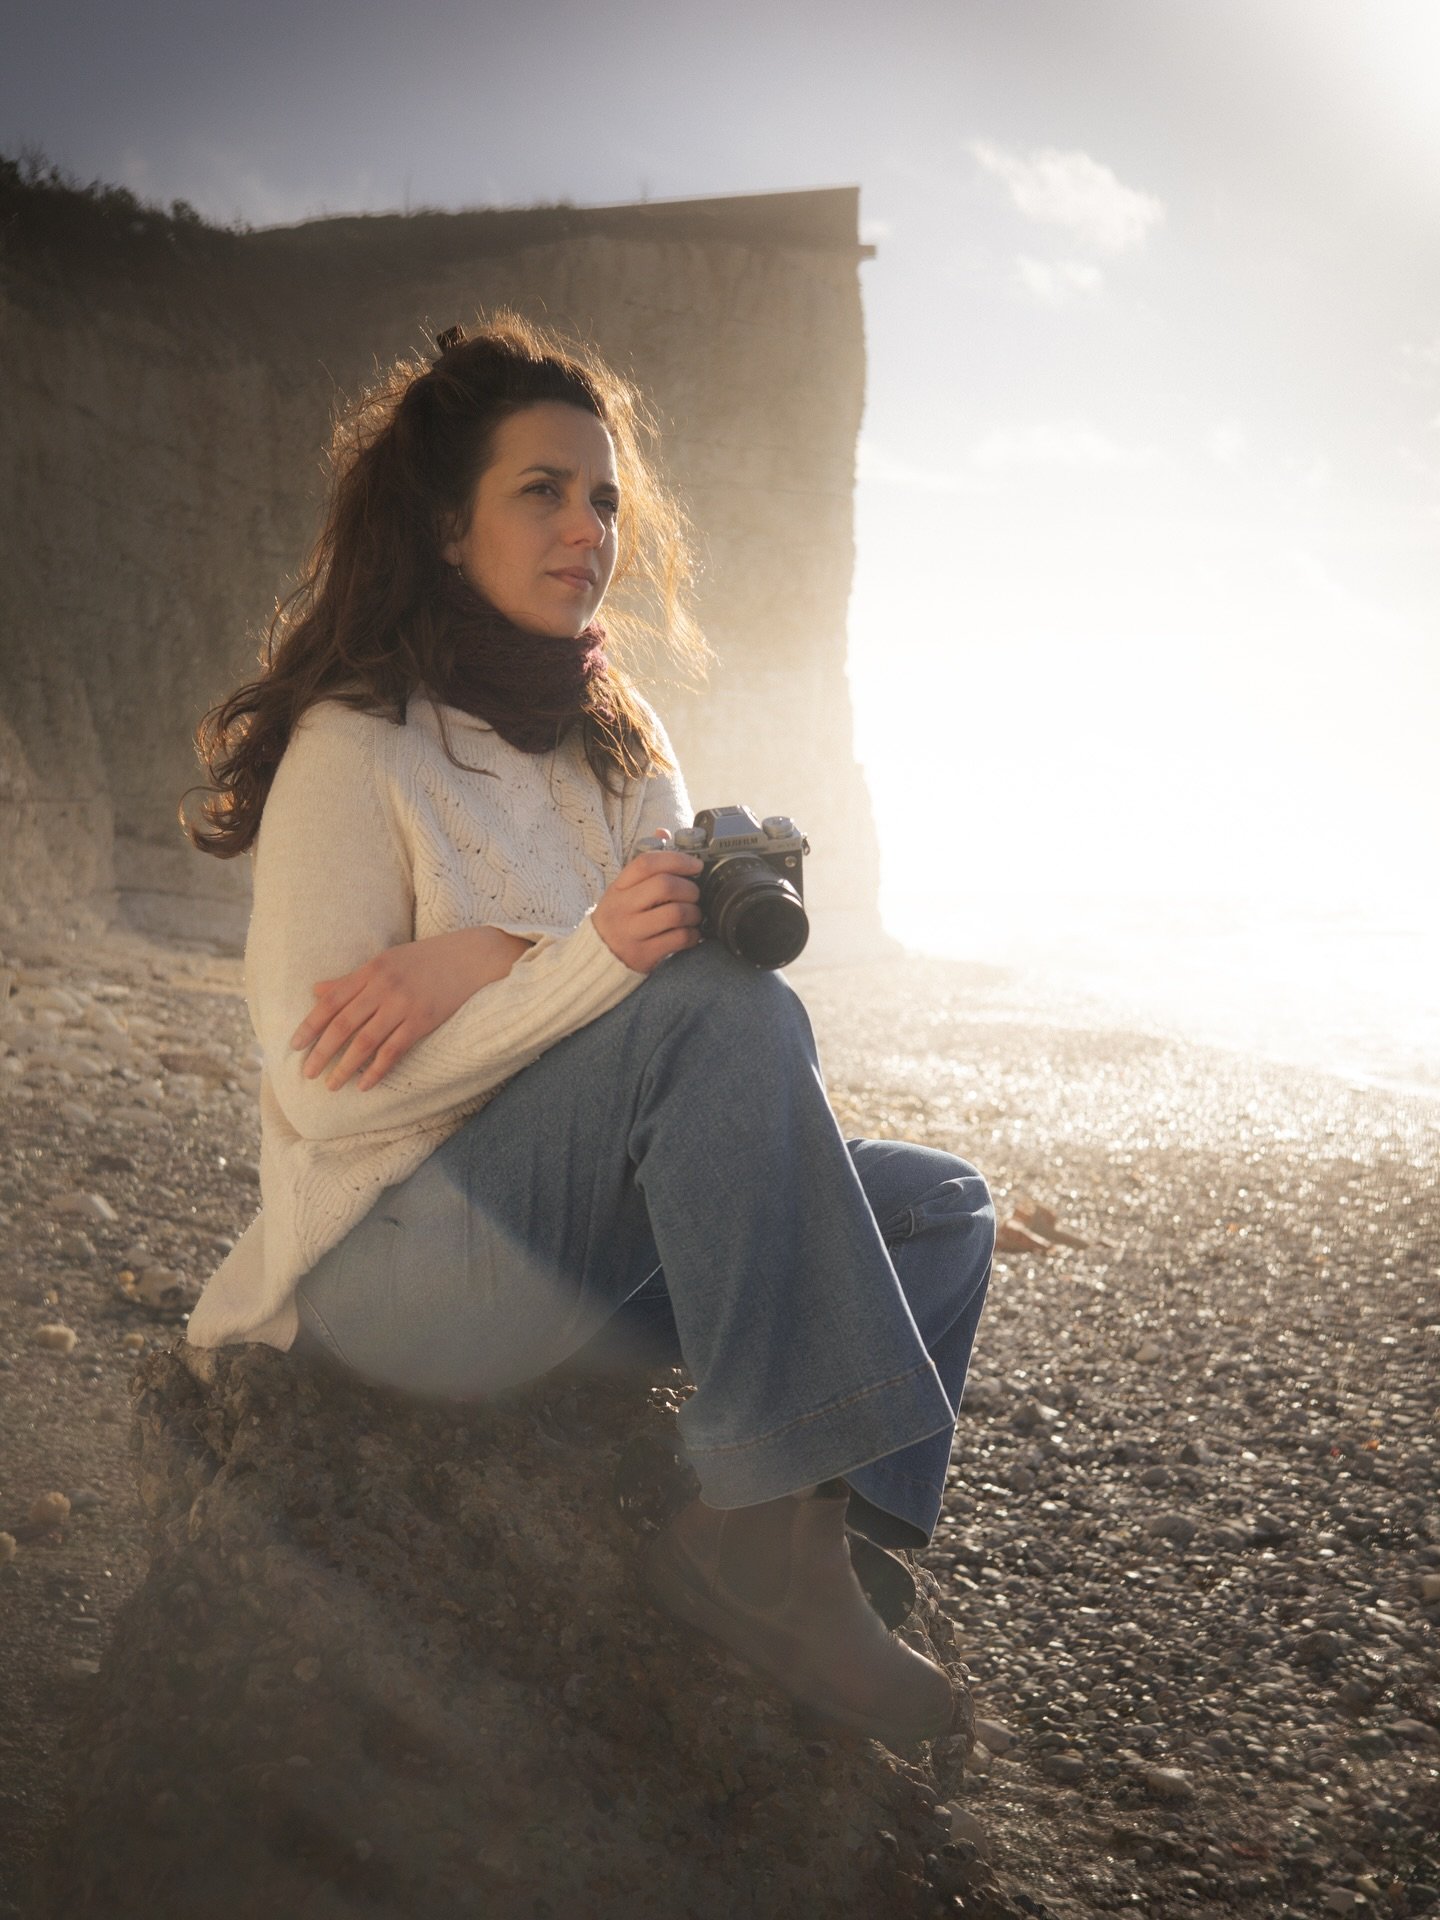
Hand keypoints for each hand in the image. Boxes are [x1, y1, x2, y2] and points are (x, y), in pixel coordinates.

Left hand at [290, 926, 531, 1091]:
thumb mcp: (386, 961)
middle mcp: (383, 987)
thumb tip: (316, 992)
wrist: (471, 957)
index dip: (311, 1025)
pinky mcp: (423, 1021)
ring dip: (344, 1066)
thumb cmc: (427, 959)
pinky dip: (376, 1070)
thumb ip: (351, 979)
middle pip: (343, 1024)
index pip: (331, 1001)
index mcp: (371, 970)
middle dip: (321, 1051)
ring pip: (365, 1041)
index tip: (295, 1045)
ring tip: (331, 1085)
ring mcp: (403, 1005)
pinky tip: (364, 1084)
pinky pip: (393, 1051)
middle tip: (307, 1073)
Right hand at [592, 842, 703, 974]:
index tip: (695, 864)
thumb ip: (644, 864)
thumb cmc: (619, 917)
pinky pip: (678, 939)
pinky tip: (690, 933)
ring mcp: (632, 932)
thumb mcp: (623, 889)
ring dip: (694, 912)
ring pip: (675, 913)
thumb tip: (662, 832)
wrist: (599, 957)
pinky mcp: (644, 954)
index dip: (676, 859)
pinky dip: (692, 934)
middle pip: (665, 886)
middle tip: (695, 894)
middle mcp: (623, 908)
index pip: (646, 863)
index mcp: (619, 887)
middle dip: (689, 888)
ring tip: (694, 914)